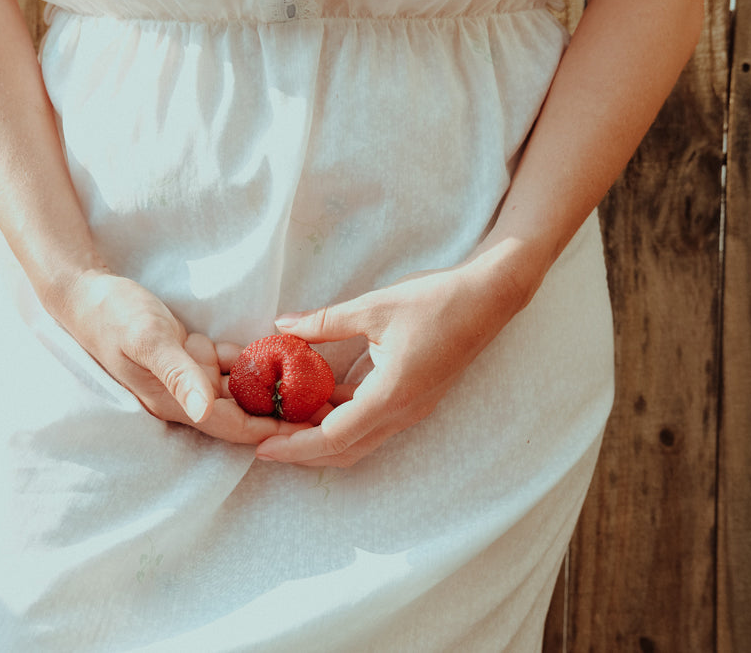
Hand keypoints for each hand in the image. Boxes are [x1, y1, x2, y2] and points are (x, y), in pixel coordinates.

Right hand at [54, 270, 308, 443]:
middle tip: (326, 406)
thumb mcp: (147, 340)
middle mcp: (187, 394)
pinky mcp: (192, 353)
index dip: (272, 429)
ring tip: (317, 382)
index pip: (233, 425)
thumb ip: (177, 374)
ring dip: (276, 386)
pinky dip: (258, 358)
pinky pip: (233, 362)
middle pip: (243, 412)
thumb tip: (204, 411)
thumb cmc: (113, 316)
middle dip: (282, 412)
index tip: (311, 430)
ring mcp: (190, 375)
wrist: (86, 293)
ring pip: (242, 387)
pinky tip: (287, 351)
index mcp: (176, 400)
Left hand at [255, 250, 533, 466]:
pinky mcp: (411, 400)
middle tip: (263, 440)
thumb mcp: (373, 307)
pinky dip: (339, 419)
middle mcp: (401, 413)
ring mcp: (410, 410)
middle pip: (343, 450)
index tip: (261, 448)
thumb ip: (324, 322)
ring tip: (281, 422)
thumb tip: (281, 326)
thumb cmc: (436, 301)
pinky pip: (369, 422)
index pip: (333, 437)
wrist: (489, 298)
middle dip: (301, 451)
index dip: (294, 447)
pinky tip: (314, 400)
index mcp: (391, 396)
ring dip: (319, 436)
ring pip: (357, 440)